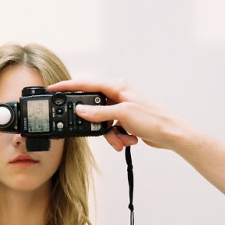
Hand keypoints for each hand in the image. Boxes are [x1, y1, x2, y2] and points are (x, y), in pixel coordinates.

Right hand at [48, 79, 185, 151]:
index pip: (87, 84)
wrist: (171, 134)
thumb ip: (99, 112)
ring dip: (110, 134)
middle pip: (94, 108)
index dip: (68, 87)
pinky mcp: (125, 120)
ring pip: (102, 122)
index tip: (53, 88)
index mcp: (117, 87)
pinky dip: (117, 137)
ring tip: (122, 140)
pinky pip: (111, 129)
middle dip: (97, 124)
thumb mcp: (123, 114)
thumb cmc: (154, 119)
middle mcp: (118, 95)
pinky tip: (128, 140)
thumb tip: (80, 110)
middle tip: (101, 131)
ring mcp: (121, 108)